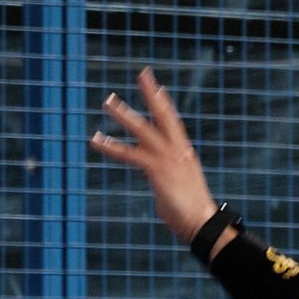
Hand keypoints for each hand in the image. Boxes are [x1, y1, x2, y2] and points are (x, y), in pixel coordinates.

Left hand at [89, 67, 218, 243]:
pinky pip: (131, 155)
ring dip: (125, 114)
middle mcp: (178, 151)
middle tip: (142, 75)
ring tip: (108, 101)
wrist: (202, 223)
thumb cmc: (192, 213)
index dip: (164, 105)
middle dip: (152, 95)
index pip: (174, 123)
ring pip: (143, 130)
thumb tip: (158, 182)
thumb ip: (166, 178)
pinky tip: (97, 141)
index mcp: (185, 153)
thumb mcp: (180, 188)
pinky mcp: (157, 170)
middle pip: (164, 116)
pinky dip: (112, 147)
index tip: (157, 89)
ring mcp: (168, 159)